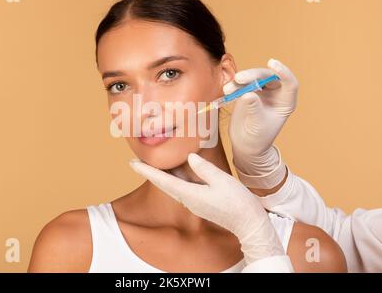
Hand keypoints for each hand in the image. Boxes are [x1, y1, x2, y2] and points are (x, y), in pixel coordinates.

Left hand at [129, 153, 286, 265]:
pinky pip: (184, 187)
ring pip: (174, 185)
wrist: (249, 224)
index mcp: (190, 194)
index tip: (132, 163)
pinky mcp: (201, 202)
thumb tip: (191, 157)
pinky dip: (177, 177)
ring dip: (163, 174)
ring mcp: (194, 202)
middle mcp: (188, 200)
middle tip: (137, 161)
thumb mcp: (222, 181)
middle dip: (150, 172)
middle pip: (164, 183)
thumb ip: (204, 168)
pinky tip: (178, 170)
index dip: (146, 171)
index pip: (162, 181)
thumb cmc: (237, 203)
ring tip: (154, 163)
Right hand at [223, 58, 298, 187]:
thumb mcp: (257, 124)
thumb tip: (248, 93)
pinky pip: (242, 84)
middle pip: (268, 77)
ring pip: (253, 78)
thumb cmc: (258, 138)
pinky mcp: (248, 92)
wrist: (245, 145)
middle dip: (253, 75)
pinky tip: (226, 90)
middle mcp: (275, 94)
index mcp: (286, 102)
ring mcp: (261, 92)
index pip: (289, 83)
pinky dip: (234, 86)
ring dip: (240, 80)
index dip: (283, 71)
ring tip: (228, 89)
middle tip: (239, 79)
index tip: (272, 64)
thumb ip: (254, 108)